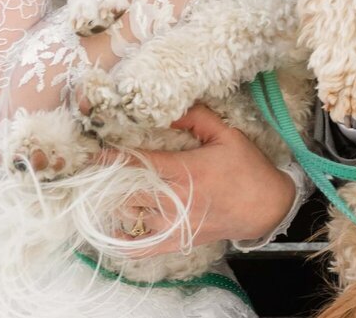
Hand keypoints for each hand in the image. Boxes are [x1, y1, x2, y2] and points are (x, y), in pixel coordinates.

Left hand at [106, 105, 296, 255]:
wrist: (266, 207)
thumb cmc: (247, 168)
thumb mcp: (227, 135)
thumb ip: (196, 118)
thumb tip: (167, 108)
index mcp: (184, 172)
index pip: (139, 164)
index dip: (113, 158)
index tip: (93, 152)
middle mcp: (175, 201)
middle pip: (127, 192)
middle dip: (106, 182)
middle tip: (89, 172)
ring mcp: (175, 225)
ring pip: (131, 218)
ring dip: (112, 206)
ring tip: (97, 194)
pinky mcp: (178, 241)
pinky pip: (142, 247)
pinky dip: (122, 241)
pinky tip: (110, 230)